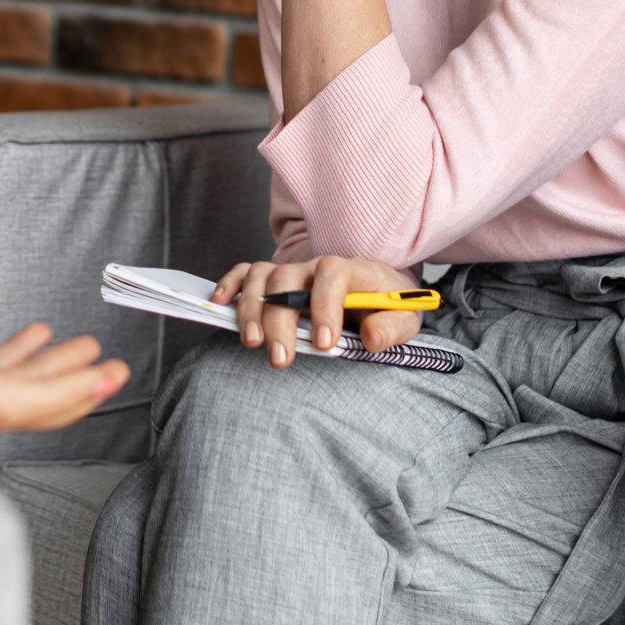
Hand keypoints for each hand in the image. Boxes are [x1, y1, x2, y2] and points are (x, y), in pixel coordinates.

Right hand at [0, 312, 129, 458]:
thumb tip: (108, 383)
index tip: (118, 368)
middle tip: (92, 345)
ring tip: (44, 328)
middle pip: (36, 381)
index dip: (91, 387)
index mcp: (5, 410)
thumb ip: (55, 393)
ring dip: (24, 349)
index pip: (60, 402)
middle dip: (66, 365)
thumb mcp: (3, 398)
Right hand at [210, 255, 425, 368]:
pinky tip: (220, 305)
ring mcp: (290, 272)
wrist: (376, 293)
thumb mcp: (404, 319)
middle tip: (281, 358)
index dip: (324, 307)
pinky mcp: (272, 280)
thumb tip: (370, 338)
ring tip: (251, 342)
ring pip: (261, 277)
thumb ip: (391, 327)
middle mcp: (314, 266)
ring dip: (252, 308)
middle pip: (287, 281)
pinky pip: (245, 273)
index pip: (332, 276)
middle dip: (281, 320)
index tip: (324, 343)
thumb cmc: (387, 307)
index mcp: (350, 270)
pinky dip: (230, 284)